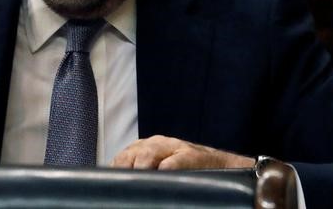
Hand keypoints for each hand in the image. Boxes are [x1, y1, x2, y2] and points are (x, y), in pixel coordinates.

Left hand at [110, 135, 253, 169]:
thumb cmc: (185, 172)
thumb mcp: (160, 169)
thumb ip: (142, 175)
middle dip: (125, 167)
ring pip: (149, 151)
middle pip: (132, 152)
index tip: (110, 183)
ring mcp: (174, 147)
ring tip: (137, 177)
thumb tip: (121, 190)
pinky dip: (168, 165)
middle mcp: (157, 144)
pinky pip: (177, 158)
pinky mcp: (192, 155)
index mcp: (145, 147)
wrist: (222, 167)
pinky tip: (162, 171)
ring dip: (141, 165)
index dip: (115, 169)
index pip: (123, 156)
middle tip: (122, 183)